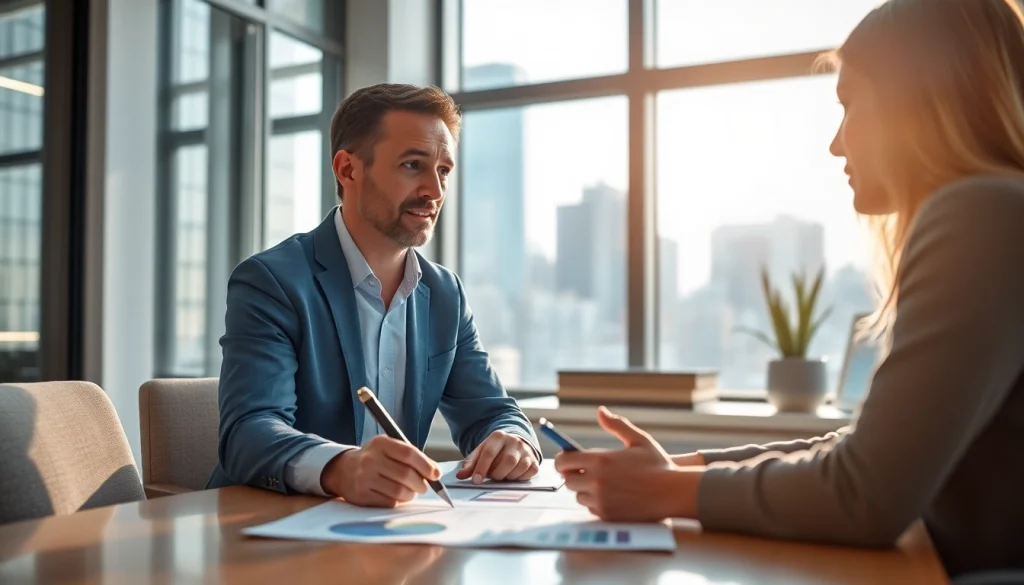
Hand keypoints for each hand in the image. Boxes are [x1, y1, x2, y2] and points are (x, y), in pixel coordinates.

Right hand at [321, 436, 440, 506]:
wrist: (343, 469)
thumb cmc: (375, 458)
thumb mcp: (388, 448)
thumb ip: (411, 456)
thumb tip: (435, 472)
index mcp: (381, 443)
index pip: (408, 453)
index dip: (426, 465)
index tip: (436, 474)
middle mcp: (370, 459)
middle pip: (406, 475)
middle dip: (421, 484)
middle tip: (424, 487)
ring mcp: (364, 478)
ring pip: (399, 491)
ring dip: (410, 494)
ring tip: (410, 491)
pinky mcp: (361, 495)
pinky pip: (389, 502)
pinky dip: (398, 501)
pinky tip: (396, 496)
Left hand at [456, 430, 538, 483]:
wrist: (514, 443)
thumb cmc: (495, 450)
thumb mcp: (481, 452)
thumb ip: (470, 464)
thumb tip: (460, 476)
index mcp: (498, 436)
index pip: (489, 453)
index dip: (482, 468)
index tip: (476, 481)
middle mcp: (514, 441)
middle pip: (507, 461)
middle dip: (497, 474)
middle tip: (493, 477)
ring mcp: (526, 450)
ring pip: (519, 467)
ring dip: (508, 477)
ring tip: (503, 475)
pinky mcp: (534, 460)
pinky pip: (529, 472)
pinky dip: (520, 478)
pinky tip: (513, 475)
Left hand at [555, 406, 700, 521]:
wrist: (673, 493)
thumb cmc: (657, 465)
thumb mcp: (639, 439)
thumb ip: (617, 425)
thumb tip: (600, 411)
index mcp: (600, 460)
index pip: (563, 461)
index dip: (563, 459)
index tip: (567, 458)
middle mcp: (596, 481)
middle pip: (568, 480)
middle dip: (574, 474)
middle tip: (586, 470)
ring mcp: (600, 500)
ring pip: (578, 495)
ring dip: (585, 489)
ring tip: (602, 483)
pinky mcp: (607, 515)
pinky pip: (590, 508)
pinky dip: (596, 502)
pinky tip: (611, 495)